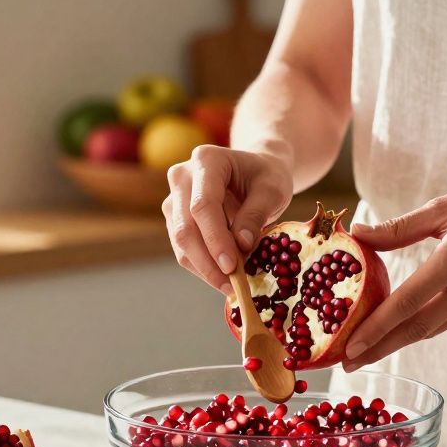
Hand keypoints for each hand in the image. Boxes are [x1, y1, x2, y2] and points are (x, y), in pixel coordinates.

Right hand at [163, 144, 294, 293]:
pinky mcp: (175, 218)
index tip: (232, 266)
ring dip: (205, 269)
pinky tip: (224, 279)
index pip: (203, 205)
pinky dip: (203, 267)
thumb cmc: (266, 176)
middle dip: (208, 262)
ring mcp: (174, 198)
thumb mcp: (272, 190)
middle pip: (186, 227)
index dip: (215, 239)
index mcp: (206, 160)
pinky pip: (183, 249)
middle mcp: (181, 176)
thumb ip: (256, 214)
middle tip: (232, 286)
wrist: (255, 170)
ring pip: (181, 242)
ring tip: (232, 286)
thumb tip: (242, 245)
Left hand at [343, 174, 446, 370]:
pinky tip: (400, 326)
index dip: (376, 328)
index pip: (409, 301)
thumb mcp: (445, 206)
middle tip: (346, 365)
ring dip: (397, 341)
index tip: (349, 348)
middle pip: (418, 328)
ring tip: (364, 350)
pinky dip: (422, 323)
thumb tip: (358, 234)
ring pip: (432, 328)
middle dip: (379, 349)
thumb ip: (399, 228)